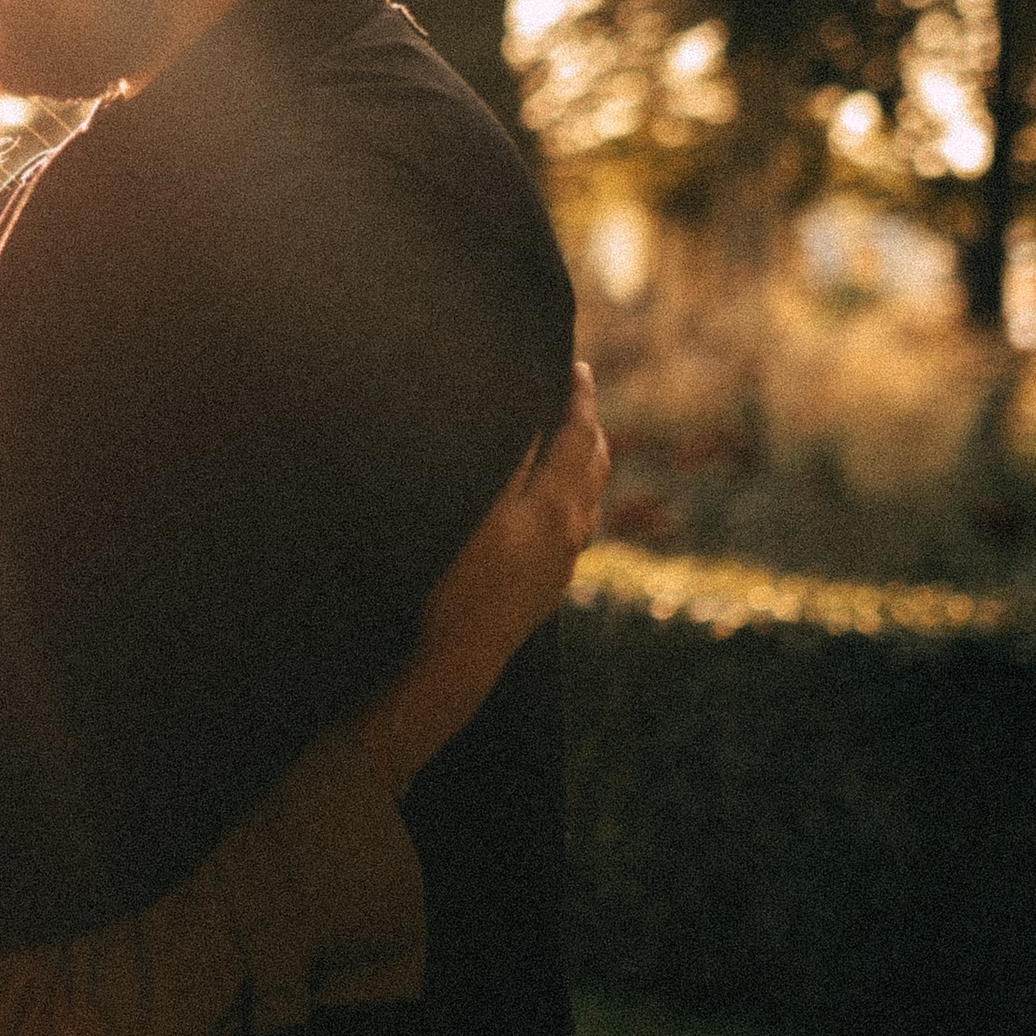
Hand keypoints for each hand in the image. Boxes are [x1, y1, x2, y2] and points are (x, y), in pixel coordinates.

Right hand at [356, 365, 608, 793]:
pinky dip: (565, 504)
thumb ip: (509, 459)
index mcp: (558, 509)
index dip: (577, 399)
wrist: (444, 669)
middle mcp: (568, 538)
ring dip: (579, 468)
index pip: (578, 438)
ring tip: (567, 446)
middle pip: (591, 470)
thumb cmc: (449, 584)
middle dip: (586, 429)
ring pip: (583, 506)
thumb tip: (535, 415)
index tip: (576, 367)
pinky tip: (545, 512)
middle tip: (574, 397)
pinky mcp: (539, 594)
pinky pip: (568, 535)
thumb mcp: (475, 508)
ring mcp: (556, 570)